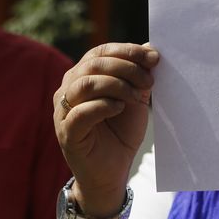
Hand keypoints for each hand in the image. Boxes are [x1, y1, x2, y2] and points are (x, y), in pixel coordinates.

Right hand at [54, 43, 158, 216]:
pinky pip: (81, 112)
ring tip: (136, 97)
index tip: (154, 58)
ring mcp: (64, 111)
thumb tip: (151, 47)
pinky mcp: (67, 132)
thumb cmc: (121, 132)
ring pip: (86, 84)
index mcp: (83, 75)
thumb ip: (139, 75)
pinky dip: (103, 105)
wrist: (113, 171)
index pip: (101, 51)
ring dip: (117, 85)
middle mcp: (69, 89)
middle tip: (149, 80)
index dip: (128, 51)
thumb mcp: (135, 98)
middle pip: (94, 64)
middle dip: (127, 68)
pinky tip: (119, 108)